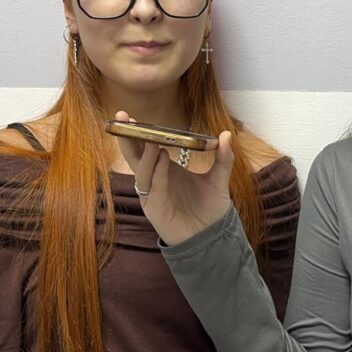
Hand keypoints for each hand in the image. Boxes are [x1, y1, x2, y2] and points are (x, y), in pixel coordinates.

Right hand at [114, 111, 233, 244]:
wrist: (213, 236)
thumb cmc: (210, 208)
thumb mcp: (219, 179)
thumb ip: (223, 158)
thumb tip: (227, 134)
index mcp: (164, 170)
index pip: (144, 148)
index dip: (136, 133)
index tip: (129, 116)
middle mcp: (154, 180)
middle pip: (134, 157)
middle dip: (128, 138)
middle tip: (125, 119)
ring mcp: (152, 196)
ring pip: (142, 173)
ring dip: (145, 156)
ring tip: (152, 141)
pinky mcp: (155, 210)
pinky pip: (154, 189)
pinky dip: (158, 174)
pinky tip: (162, 158)